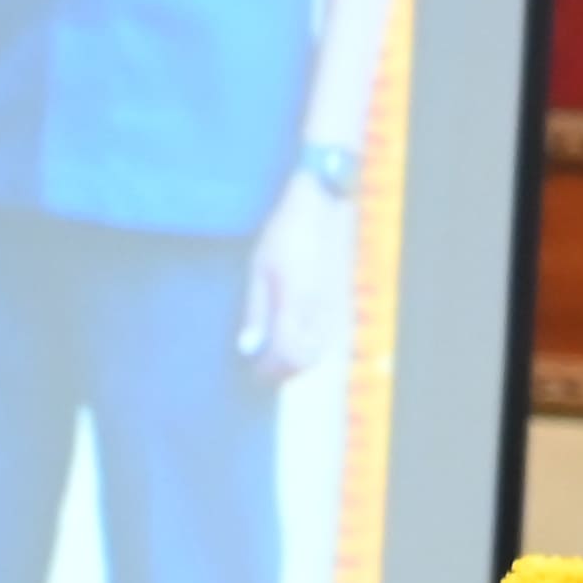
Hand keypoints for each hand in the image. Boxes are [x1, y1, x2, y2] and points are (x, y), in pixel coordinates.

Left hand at [238, 170, 351, 383]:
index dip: (269, 370)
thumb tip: (247, 347)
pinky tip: (293, 340)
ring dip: (298, 361)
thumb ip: (255, 311)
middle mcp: (318, 309)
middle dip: (284, 371)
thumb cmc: (282, 234)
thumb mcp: (258, 269)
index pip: (285, 354)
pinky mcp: (335, 299)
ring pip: (319, 350)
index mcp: (294, 302)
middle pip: (306, 359)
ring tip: (275, 359)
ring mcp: (330, 304)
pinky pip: (325, 335)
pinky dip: (310, 347)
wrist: (318, 208)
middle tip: (261, 372)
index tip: (251, 374)